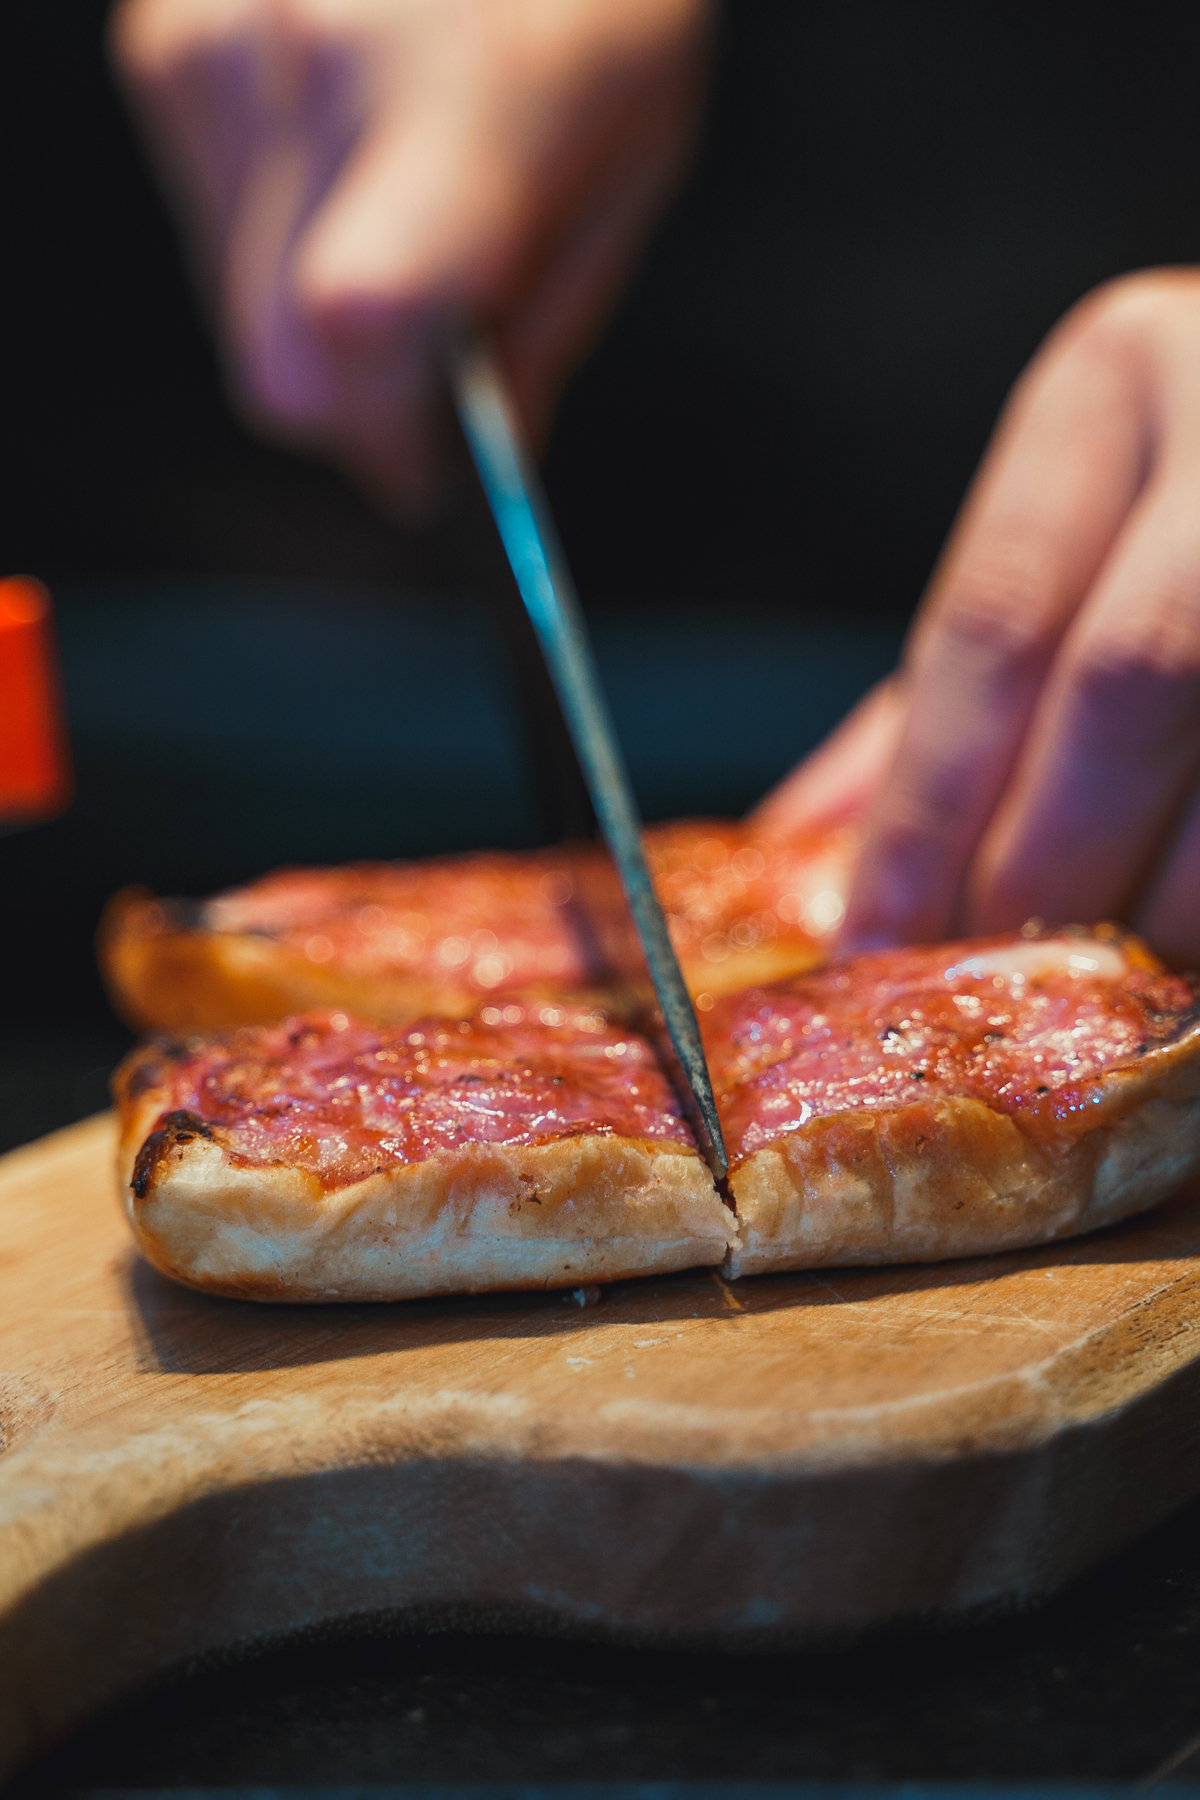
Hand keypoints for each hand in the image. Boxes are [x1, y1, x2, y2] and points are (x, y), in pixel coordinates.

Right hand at [111, 0, 710, 509]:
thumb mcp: (631, 159)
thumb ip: (549, 325)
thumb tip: (488, 456)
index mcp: (457, 94)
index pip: (357, 323)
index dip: (384, 434)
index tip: (423, 474)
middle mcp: (310, 61)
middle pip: (275, 361)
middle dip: (352, 414)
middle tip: (420, 394)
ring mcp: (220, 46)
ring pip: (235, 310)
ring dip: (310, 326)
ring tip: (399, 227)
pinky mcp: (167, 41)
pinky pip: (208, 224)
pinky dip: (271, 242)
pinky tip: (344, 170)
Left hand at [755, 270, 1199, 967]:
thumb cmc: (1180, 500)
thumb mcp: (1058, 542)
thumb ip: (940, 693)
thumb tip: (804, 844)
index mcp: (1117, 382)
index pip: (994, 620)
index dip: (926, 803)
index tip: (873, 933)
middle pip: (1126, 680)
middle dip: (1048, 861)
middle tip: (988, 980)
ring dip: (1168, 906)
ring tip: (1100, 986)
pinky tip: (1194, 958)